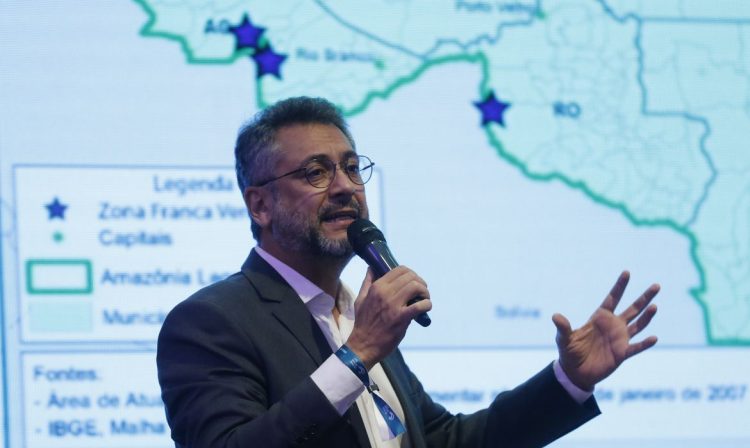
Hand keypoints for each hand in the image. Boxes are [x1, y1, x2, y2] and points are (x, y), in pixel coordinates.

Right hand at [346, 267, 431, 368]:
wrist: (362, 346)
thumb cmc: (363, 323)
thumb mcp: (360, 299)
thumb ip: (367, 283)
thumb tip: (371, 268)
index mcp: (376, 287)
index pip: (399, 269)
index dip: (410, 273)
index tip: (413, 281)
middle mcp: (385, 293)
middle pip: (410, 277)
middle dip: (420, 282)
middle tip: (421, 291)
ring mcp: (393, 305)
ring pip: (416, 287)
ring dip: (425, 291)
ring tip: (425, 298)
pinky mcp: (401, 318)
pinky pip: (420, 306)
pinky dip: (427, 304)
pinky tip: (426, 308)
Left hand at [553, 271, 658, 390]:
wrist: (575, 372)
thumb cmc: (569, 352)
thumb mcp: (564, 339)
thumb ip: (563, 327)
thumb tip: (555, 316)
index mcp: (600, 318)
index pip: (612, 298)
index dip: (620, 286)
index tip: (627, 272)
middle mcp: (613, 325)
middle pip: (632, 308)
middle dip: (644, 298)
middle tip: (656, 285)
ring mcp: (619, 339)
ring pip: (638, 325)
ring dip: (647, 316)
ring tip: (655, 306)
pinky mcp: (622, 353)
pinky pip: (636, 347)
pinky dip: (645, 343)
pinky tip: (653, 338)